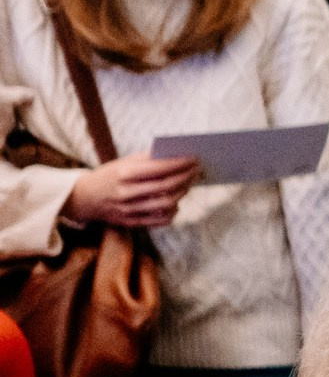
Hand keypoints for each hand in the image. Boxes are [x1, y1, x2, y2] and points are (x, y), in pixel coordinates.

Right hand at [63, 157, 199, 229]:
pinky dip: (172, 211)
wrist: (83, 198)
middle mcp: (126, 193)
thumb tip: (176, 153)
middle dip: (186, 176)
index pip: (159, 168)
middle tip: (196, 169)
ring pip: (166, 203)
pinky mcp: (130, 222)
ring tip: (189, 183)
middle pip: (166, 186)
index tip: (194, 158)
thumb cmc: (108, 176)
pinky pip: (159, 220)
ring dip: (183, 192)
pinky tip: (176, 202)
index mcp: (123, 174)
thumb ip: (148, 159)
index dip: (180, 163)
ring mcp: (128, 210)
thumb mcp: (122, 163)